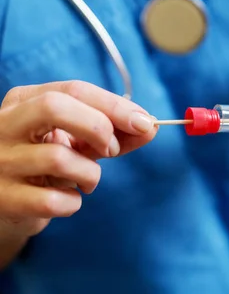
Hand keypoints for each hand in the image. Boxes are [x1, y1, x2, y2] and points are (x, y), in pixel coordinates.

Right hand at [0, 80, 156, 239]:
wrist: (8, 200)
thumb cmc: (47, 162)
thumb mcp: (77, 140)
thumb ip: (112, 132)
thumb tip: (149, 127)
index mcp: (23, 100)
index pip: (73, 90)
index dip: (115, 106)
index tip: (144, 123)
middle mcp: (4, 125)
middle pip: (55, 107)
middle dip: (98, 127)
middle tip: (112, 149)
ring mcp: (0, 162)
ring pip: (58, 158)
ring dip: (90, 174)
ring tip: (87, 180)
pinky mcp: (3, 199)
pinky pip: (51, 201)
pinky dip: (73, 203)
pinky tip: (69, 199)